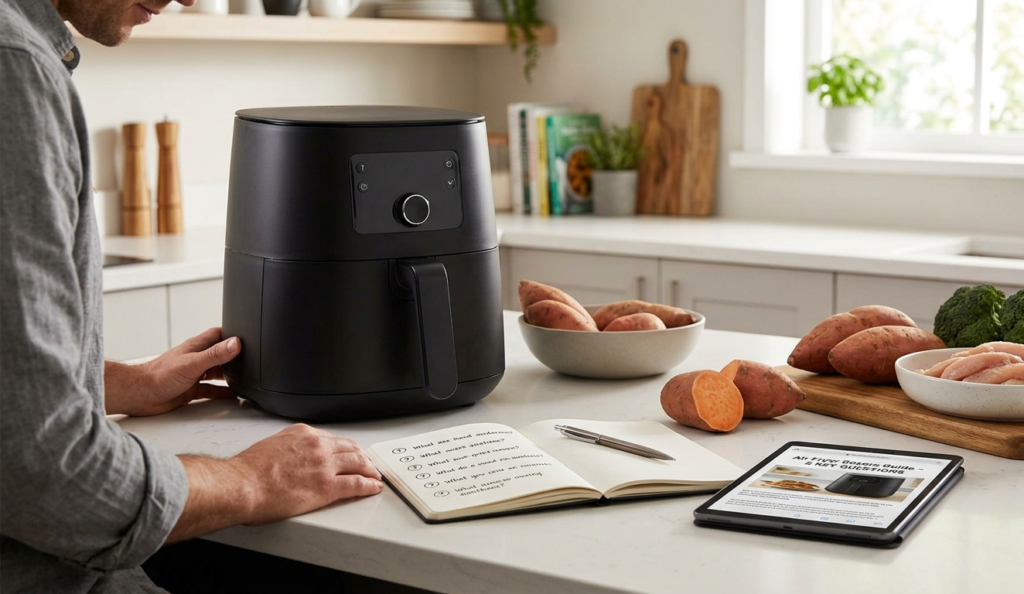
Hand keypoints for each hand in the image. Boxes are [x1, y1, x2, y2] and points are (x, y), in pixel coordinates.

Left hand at [105, 327, 241, 416]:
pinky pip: (211, 390)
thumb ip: (215, 354)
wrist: (140, 394)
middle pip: (220, 354)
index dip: (234, 333)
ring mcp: (194, 374)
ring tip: (246, 378)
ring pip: (217, 372)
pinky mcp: (190, 389)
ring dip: (229, 375)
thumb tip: (236, 343)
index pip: (219, 334)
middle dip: (235, 357)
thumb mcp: (193, 363)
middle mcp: (196, 359)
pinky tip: (232, 395)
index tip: (248, 335)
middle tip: (252, 360)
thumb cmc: (159, 375)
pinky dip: (222, 392)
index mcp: (197, 347)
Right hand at [168, 424, 384, 541]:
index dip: (345, 448)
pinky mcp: (327, 486)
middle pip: (350, 448)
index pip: (333, 439)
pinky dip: (369, 485)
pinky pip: (357, 483)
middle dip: (362, 457)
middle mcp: (317, 445)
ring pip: (358, 463)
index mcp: (303, 434)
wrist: (242, 485)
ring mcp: (324, 465)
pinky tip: (374, 487)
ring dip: (369, 469)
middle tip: (368, 465)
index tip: (349, 453)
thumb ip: (288, 447)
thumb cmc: (248, 471)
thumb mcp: (271, 445)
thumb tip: (292, 456)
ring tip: (374, 476)